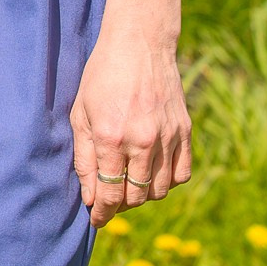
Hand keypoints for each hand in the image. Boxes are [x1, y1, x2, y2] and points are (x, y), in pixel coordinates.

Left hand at [70, 20, 192, 225]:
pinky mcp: (185, 133)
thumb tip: (89, 196)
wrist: (139, 45)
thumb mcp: (80, 114)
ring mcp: (168, 138)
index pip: (109, 193)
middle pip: (136, 196)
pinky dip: (167, 182)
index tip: (96, 220)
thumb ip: (84, 158)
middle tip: (109, 201)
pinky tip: (152, 173)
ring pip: (160, 190)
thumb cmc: (101, 77)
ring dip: (143, 195)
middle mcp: (143, 141)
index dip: (101, 212)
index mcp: (111, 137)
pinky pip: (181, 174)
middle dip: (120, 205)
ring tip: (128, 184)